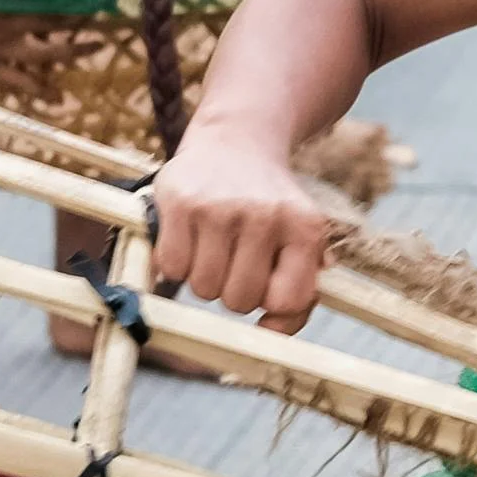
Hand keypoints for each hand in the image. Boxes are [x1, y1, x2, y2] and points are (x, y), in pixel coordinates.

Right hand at [149, 111, 336, 330]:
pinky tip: (189, 237)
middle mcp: (265, 215)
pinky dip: (176, 263)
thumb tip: (271, 334)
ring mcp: (220, 207)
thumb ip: (300, 293)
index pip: (286, 302)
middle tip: (234, 259)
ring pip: (204, 289)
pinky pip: (171, 268)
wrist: (235, 142)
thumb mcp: (301, 240)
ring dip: (204, 278)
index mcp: (305, 228)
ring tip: (213, 246)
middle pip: (239, 301)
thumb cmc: (268, 207)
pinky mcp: (180, 202)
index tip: (264, 287)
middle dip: (233, 290)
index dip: (270, 305)